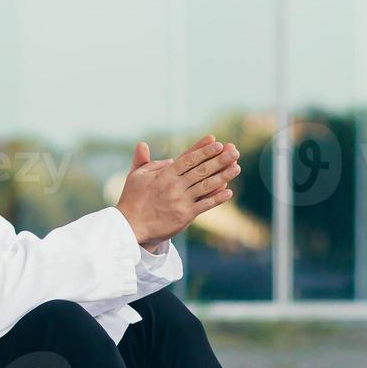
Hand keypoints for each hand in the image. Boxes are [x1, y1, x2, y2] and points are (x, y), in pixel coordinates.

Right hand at [115, 134, 240, 247]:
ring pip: (206, 185)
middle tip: (234, 151)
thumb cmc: (132, 199)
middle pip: (201, 170)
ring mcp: (181, 200)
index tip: (216, 142)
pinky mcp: (184, 215)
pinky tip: (229, 192)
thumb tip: (146, 145)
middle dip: (219, 159)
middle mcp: (175, 185)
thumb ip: (143, 160)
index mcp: (164, 174)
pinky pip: (204, 205)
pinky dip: (217, 198)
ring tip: (236, 167)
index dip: (203, 150)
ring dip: (223, 176)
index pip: (187, 158)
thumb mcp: (135, 175)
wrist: (130, 226)